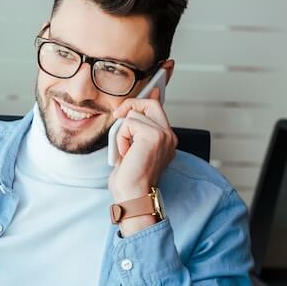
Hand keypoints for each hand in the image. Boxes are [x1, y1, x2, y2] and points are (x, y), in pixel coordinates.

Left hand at [108, 87, 176, 202]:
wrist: (132, 197)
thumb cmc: (129, 180)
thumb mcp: (131, 150)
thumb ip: (134, 131)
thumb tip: (131, 111)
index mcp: (166, 139)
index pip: (158, 109)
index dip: (149, 97)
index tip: (150, 88)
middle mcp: (169, 136)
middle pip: (150, 103)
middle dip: (131, 106)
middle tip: (117, 118)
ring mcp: (164, 135)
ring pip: (135, 115)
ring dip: (122, 133)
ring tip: (125, 152)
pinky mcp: (155, 136)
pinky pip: (129, 124)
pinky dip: (121, 138)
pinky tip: (126, 154)